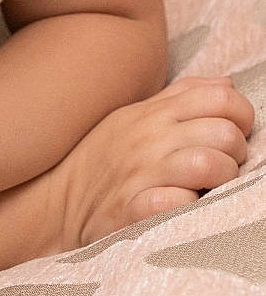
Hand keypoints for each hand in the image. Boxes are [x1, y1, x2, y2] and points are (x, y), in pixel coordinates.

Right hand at [56, 75, 254, 248]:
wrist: (52, 204)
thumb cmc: (100, 161)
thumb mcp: (134, 116)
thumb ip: (181, 97)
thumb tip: (227, 84)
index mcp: (154, 113)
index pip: (220, 99)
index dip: (243, 117)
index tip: (237, 136)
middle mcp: (150, 139)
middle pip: (224, 133)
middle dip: (237, 154)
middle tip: (224, 169)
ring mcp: (141, 174)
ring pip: (209, 165)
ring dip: (221, 182)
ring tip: (210, 191)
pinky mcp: (132, 210)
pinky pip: (177, 203)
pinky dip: (189, 208)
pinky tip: (183, 209)